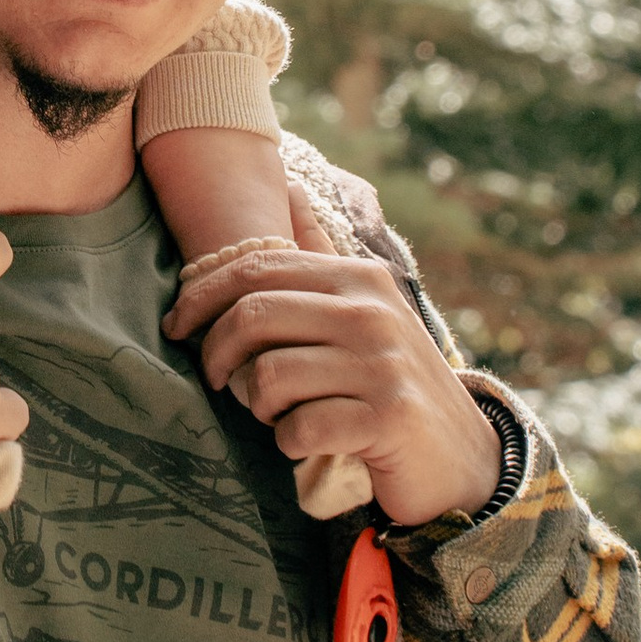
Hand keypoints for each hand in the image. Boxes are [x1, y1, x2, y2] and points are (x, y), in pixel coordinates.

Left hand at [162, 187, 500, 530]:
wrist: (464, 459)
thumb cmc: (391, 381)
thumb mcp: (365, 308)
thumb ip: (322, 252)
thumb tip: (286, 182)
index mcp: (360, 278)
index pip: (256, 268)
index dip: (201, 295)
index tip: (176, 326)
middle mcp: (374, 312)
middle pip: (253, 315)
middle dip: (216, 352)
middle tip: (217, 381)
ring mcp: (384, 364)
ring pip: (270, 376)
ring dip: (260, 405)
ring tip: (280, 413)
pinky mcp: (388, 418)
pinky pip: (300, 428)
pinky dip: (290, 442)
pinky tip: (309, 441)